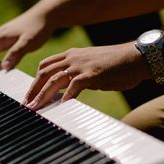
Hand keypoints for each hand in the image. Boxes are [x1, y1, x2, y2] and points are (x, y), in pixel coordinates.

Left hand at [24, 42, 148, 109]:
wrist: (136, 57)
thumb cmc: (118, 64)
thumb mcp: (93, 66)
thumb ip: (79, 74)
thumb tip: (70, 89)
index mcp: (72, 54)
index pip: (46, 65)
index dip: (36, 80)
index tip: (30, 94)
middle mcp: (73, 57)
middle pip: (44, 72)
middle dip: (33, 89)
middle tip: (27, 104)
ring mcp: (82, 65)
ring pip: (54, 80)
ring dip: (43, 96)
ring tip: (36, 108)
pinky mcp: (92, 74)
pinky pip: (73, 86)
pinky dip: (65, 97)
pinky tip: (61, 107)